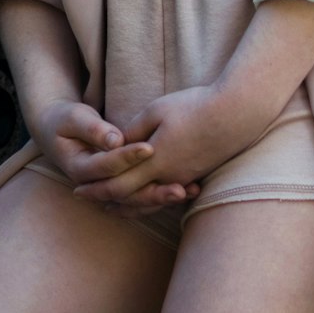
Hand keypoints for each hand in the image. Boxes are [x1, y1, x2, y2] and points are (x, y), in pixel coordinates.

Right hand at [28, 100, 199, 211]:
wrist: (56, 132)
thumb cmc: (65, 120)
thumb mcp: (73, 118)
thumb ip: (94, 128)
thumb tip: (115, 140)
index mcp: (80, 168)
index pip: (108, 166)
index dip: (129, 157)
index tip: (151, 146)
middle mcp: (95, 185)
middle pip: (127, 193)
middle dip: (155, 190)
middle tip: (181, 185)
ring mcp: (108, 189)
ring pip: (137, 200)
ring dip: (163, 198)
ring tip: (189, 191)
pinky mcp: (121, 186)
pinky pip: (142, 196)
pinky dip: (163, 194)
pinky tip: (189, 189)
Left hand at [72, 85, 260, 206]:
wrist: (236, 114)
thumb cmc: (193, 106)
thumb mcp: (157, 110)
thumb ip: (134, 130)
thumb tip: (117, 144)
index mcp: (154, 159)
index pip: (117, 182)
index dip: (96, 188)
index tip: (78, 189)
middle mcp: (167, 175)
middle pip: (131, 196)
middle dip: (105, 198)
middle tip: (86, 199)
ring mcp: (183, 177)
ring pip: (149, 200)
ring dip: (127, 204)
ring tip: (111, 206)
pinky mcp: (196, 174)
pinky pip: (166, 195)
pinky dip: (149, 200)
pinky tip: (146, 197)